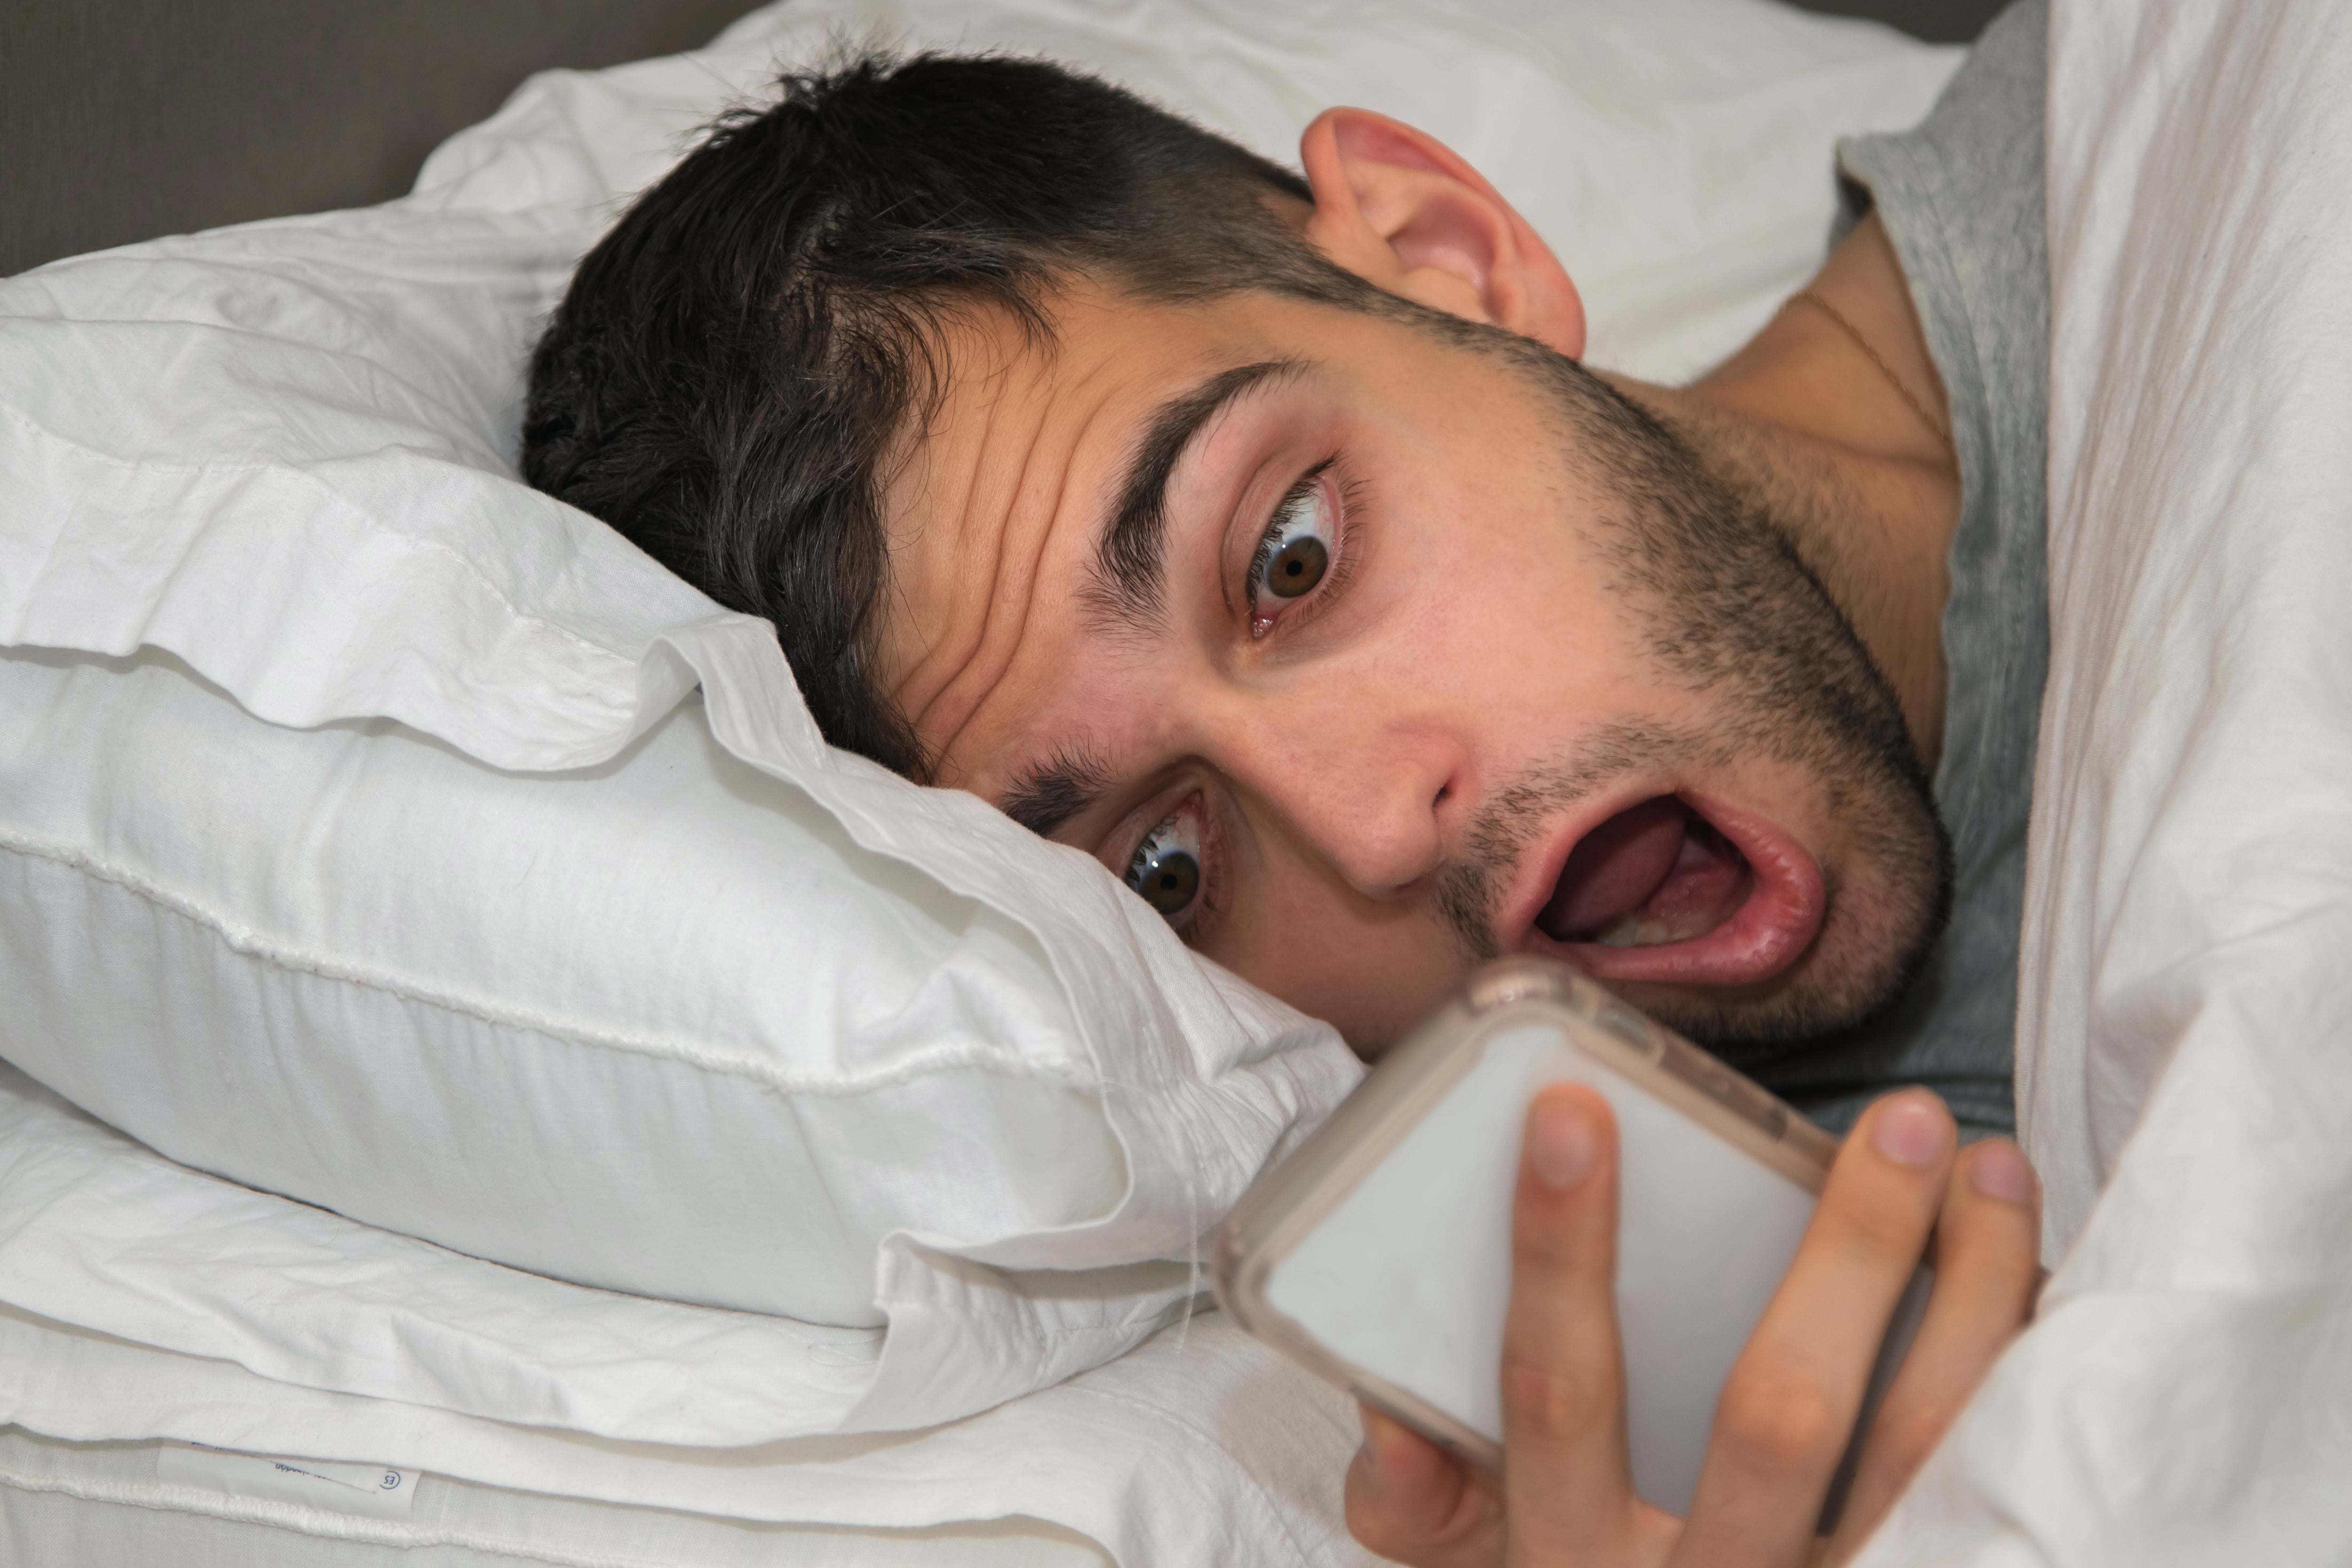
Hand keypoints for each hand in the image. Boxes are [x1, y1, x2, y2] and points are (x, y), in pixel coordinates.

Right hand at [1344, 1086, 2040, 1566]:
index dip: (1557, 1251)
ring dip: (1974, 1301)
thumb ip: (1412, 1505)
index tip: (1572, 1109)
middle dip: (1849, 1256)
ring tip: (1992, 1169)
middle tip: (1900, 1119)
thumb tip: (1394, 1414)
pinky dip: (2027, 1386)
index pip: (1557, 1392)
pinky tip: (2040, 1286)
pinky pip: (1996, 1500)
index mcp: (1568, 1560)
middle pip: (1779, 1416)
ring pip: (1921, 1457)